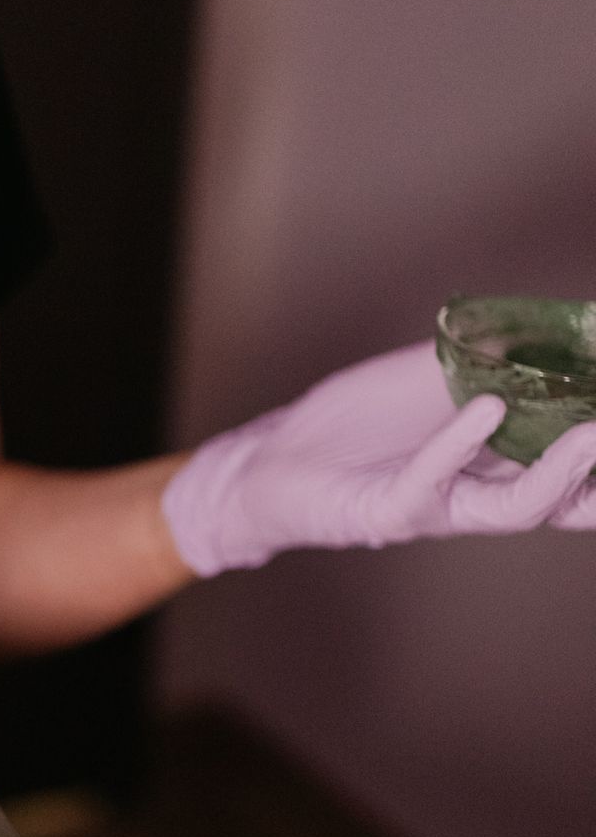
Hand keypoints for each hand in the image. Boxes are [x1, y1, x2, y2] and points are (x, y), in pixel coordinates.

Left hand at [161, 341, 595, 576]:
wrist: (273, 464)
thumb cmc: (355, 428)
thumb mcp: (429, 381)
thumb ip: (482, 359)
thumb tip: (537, 324)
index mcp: (502, 467)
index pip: (578, 471)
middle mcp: (482, 496)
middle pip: (568, 497)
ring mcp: (440, 508)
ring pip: (516, 506)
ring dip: (560, 472)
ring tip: (593, 433)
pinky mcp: (389, 512)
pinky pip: (430, 481)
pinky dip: (458, 444)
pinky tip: (487, 409)